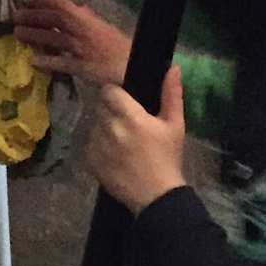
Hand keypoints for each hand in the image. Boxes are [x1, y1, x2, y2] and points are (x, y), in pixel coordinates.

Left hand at [12, 0, 131, 86]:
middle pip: (54, 19)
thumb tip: (78, 7)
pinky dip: (47, 61)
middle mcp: (83, 30)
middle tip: (15, 16)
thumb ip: (88, 18)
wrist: (134, 65)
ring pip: (54, 39)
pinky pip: (62, 63)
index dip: (42, 0)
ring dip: (34, 35)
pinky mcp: (83, 68)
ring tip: (17, 34)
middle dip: (33, 16)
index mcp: (88, 18)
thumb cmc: (119, 46)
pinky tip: (33, 61)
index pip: (61, 4)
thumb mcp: (103, 27)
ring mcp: (82, 49)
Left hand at [85, 67, 186, 214]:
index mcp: (130, 116)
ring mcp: (97, 145)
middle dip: (113, 112)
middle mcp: (110, 127)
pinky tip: (116, 157)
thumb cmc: (168, 158)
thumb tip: (172, 67)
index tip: (128, 103)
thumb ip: (171, 94)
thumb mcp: (175, 125)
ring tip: (124, 144)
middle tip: (129, 125)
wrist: (157, 198)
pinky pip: (91, 144)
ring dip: (106, 129)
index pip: (109, 91)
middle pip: (102, 107)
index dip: (117, 95)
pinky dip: (100, 147)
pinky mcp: (90, 160)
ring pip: (96, 125)